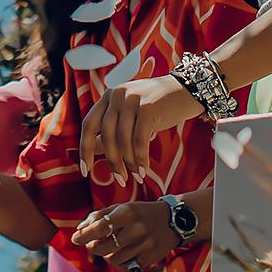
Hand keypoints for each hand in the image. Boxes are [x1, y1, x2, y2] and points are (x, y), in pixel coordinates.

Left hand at [72, 199, 180, 271]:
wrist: (174, 220)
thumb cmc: (141, 213)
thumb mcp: (123, 207)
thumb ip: (100, 216)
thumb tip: (79, 230)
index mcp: (127, 212)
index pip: (99, 226)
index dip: (84, 235)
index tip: (75, 238)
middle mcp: (136, 229)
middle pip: (103, 247)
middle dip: (93, 247)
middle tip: (92, 244)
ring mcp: (144, 245)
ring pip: (113, 259)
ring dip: (106, 255)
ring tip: (110, 247)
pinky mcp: (150, 258)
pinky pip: (126, 267)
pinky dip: (119, 263)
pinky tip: (122, 254)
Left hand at [79, 71, 200, 184]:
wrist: (186, 91)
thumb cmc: (156, 107)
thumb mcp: (130, 116)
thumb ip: (112, 130)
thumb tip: (93, 151)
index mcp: (109, 96)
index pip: (89, 124)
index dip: (85, 149)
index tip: (85, 170)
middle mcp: (117, 95)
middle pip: (106, 135)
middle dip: (112, 161)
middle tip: (120, 180)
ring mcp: (132, 100)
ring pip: (123, 140)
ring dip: (129, 163)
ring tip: (136, 176)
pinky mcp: (148, 108)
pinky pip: (139, 140)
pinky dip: (141, 158)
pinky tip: (144, 169)